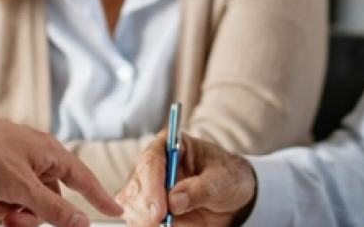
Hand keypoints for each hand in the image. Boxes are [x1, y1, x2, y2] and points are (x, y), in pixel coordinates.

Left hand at [0, 105, 121, 226]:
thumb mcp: (23, 189)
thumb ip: (54, 208)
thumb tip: (81, 221)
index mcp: (50, 154)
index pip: (84, 179)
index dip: (99, 198)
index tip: (115, 213)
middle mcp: (35, 155)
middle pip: (45, 197)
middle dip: (25, 213)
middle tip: (9, 219)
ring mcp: (12, 159)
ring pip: (17, 198)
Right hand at [116, 131, 256, 226]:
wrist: (233, 198)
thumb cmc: (228, 178)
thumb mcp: (222, 179)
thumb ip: (200, 188)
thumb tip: (175, 200)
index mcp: (170, 145)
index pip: (151, 160)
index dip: (152, 184)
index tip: (160, 208)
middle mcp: (154, 165)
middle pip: (136, 184)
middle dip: (143, 206)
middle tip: (158, 221)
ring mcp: (148, 187)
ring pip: (131, 202)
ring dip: (141, 218)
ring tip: (160, 224)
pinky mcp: (148, 207)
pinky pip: (136, 218)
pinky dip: (142, 224)